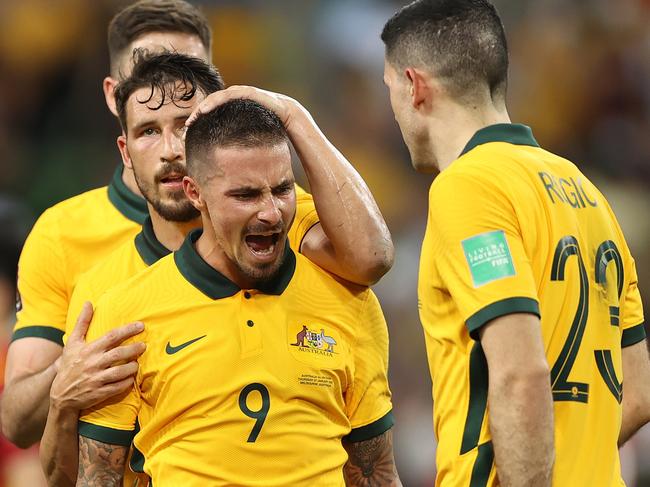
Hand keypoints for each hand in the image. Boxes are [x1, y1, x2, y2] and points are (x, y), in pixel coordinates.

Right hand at [50, 302, 145, 411]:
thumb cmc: (70, 365)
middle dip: (133, 349)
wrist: (60, 396)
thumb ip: (82, 323)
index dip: (127, 330)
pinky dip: (127, 382)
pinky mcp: (99, 393)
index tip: (141, 325)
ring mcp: (95, 379)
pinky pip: (118, 387)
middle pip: (118, 353)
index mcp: (87, 350)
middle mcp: (92, 364)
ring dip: (132, 367)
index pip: (111, 337)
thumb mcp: (73, 343)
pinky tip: (132, 378)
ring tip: (138, 363)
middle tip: (144, 345)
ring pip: (119, 372)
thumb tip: (88, 302)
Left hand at [186, 85, 300, 128]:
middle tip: (188, 125)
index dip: (200, 118)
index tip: (190, 130)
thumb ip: (239, 139)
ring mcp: (241, 93)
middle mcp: (236, 97)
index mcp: (234, 106)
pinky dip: (216, 101)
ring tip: (194, 117)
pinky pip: (228, 95)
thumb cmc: (270, 125)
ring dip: (204, 106)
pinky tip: (206, 109)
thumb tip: (229, 158)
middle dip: (198, 113)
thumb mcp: (250, 133)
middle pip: (211, 103)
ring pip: (217, 98)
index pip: (213, 110)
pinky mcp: (248, 92)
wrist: (288, 115)